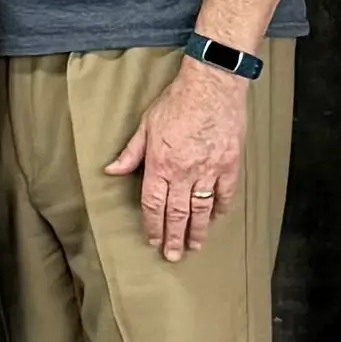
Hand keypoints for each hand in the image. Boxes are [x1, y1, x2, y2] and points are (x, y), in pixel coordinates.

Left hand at [107, 61, 247, 263]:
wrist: (212, 85)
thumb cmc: (177, 101)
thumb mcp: (146, 125)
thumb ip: (130, 153)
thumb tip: (111, 171)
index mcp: (160, 164)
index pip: (153, 204)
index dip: (152, 225)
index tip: (153, 239)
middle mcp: (184, 172)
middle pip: (177, 213)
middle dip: (173, 237)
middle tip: (173, 256)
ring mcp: (209, 170)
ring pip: (201, 209)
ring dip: (196, 230)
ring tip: (193, 246)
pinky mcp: (229, 164)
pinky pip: (225, 194)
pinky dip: (220, 209)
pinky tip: (215, 219)